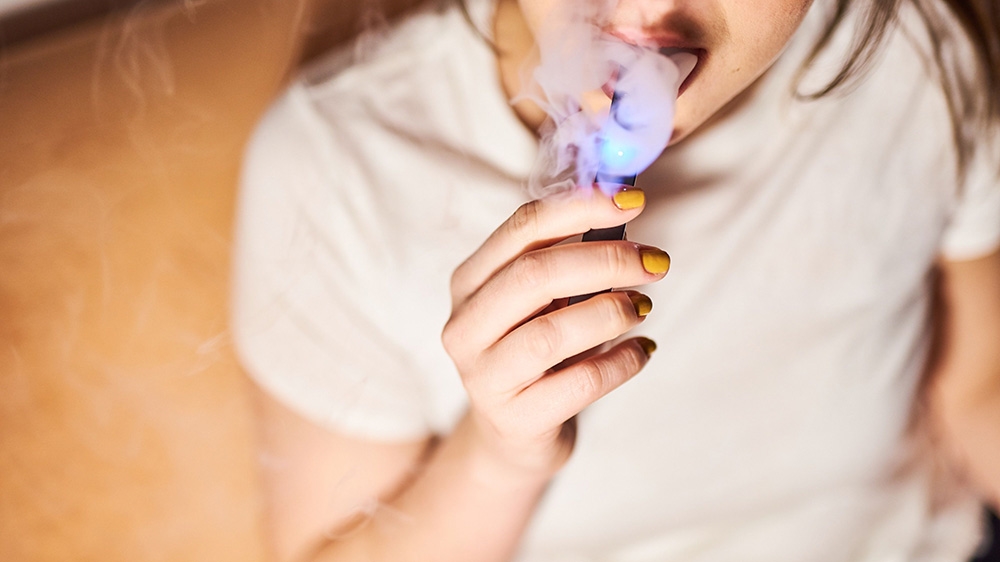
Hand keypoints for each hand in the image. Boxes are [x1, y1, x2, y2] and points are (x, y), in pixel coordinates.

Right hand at [441, 186, 669, 477]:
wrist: (513, 436)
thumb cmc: (535, 352)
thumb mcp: (537, 301)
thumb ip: (564, 256)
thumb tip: (625, 205)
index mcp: (468, 283)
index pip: (521, 228)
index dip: (580, 207)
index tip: (633, 200)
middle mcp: (465, 327)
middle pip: (534, 275)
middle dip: (605, 261)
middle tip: (656, 262)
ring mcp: (484, 378)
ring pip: (551, 334)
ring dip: (611, 313)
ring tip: (644, 307)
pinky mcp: (516, 420)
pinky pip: (579, 384)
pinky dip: (621, 362)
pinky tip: (643, 350)